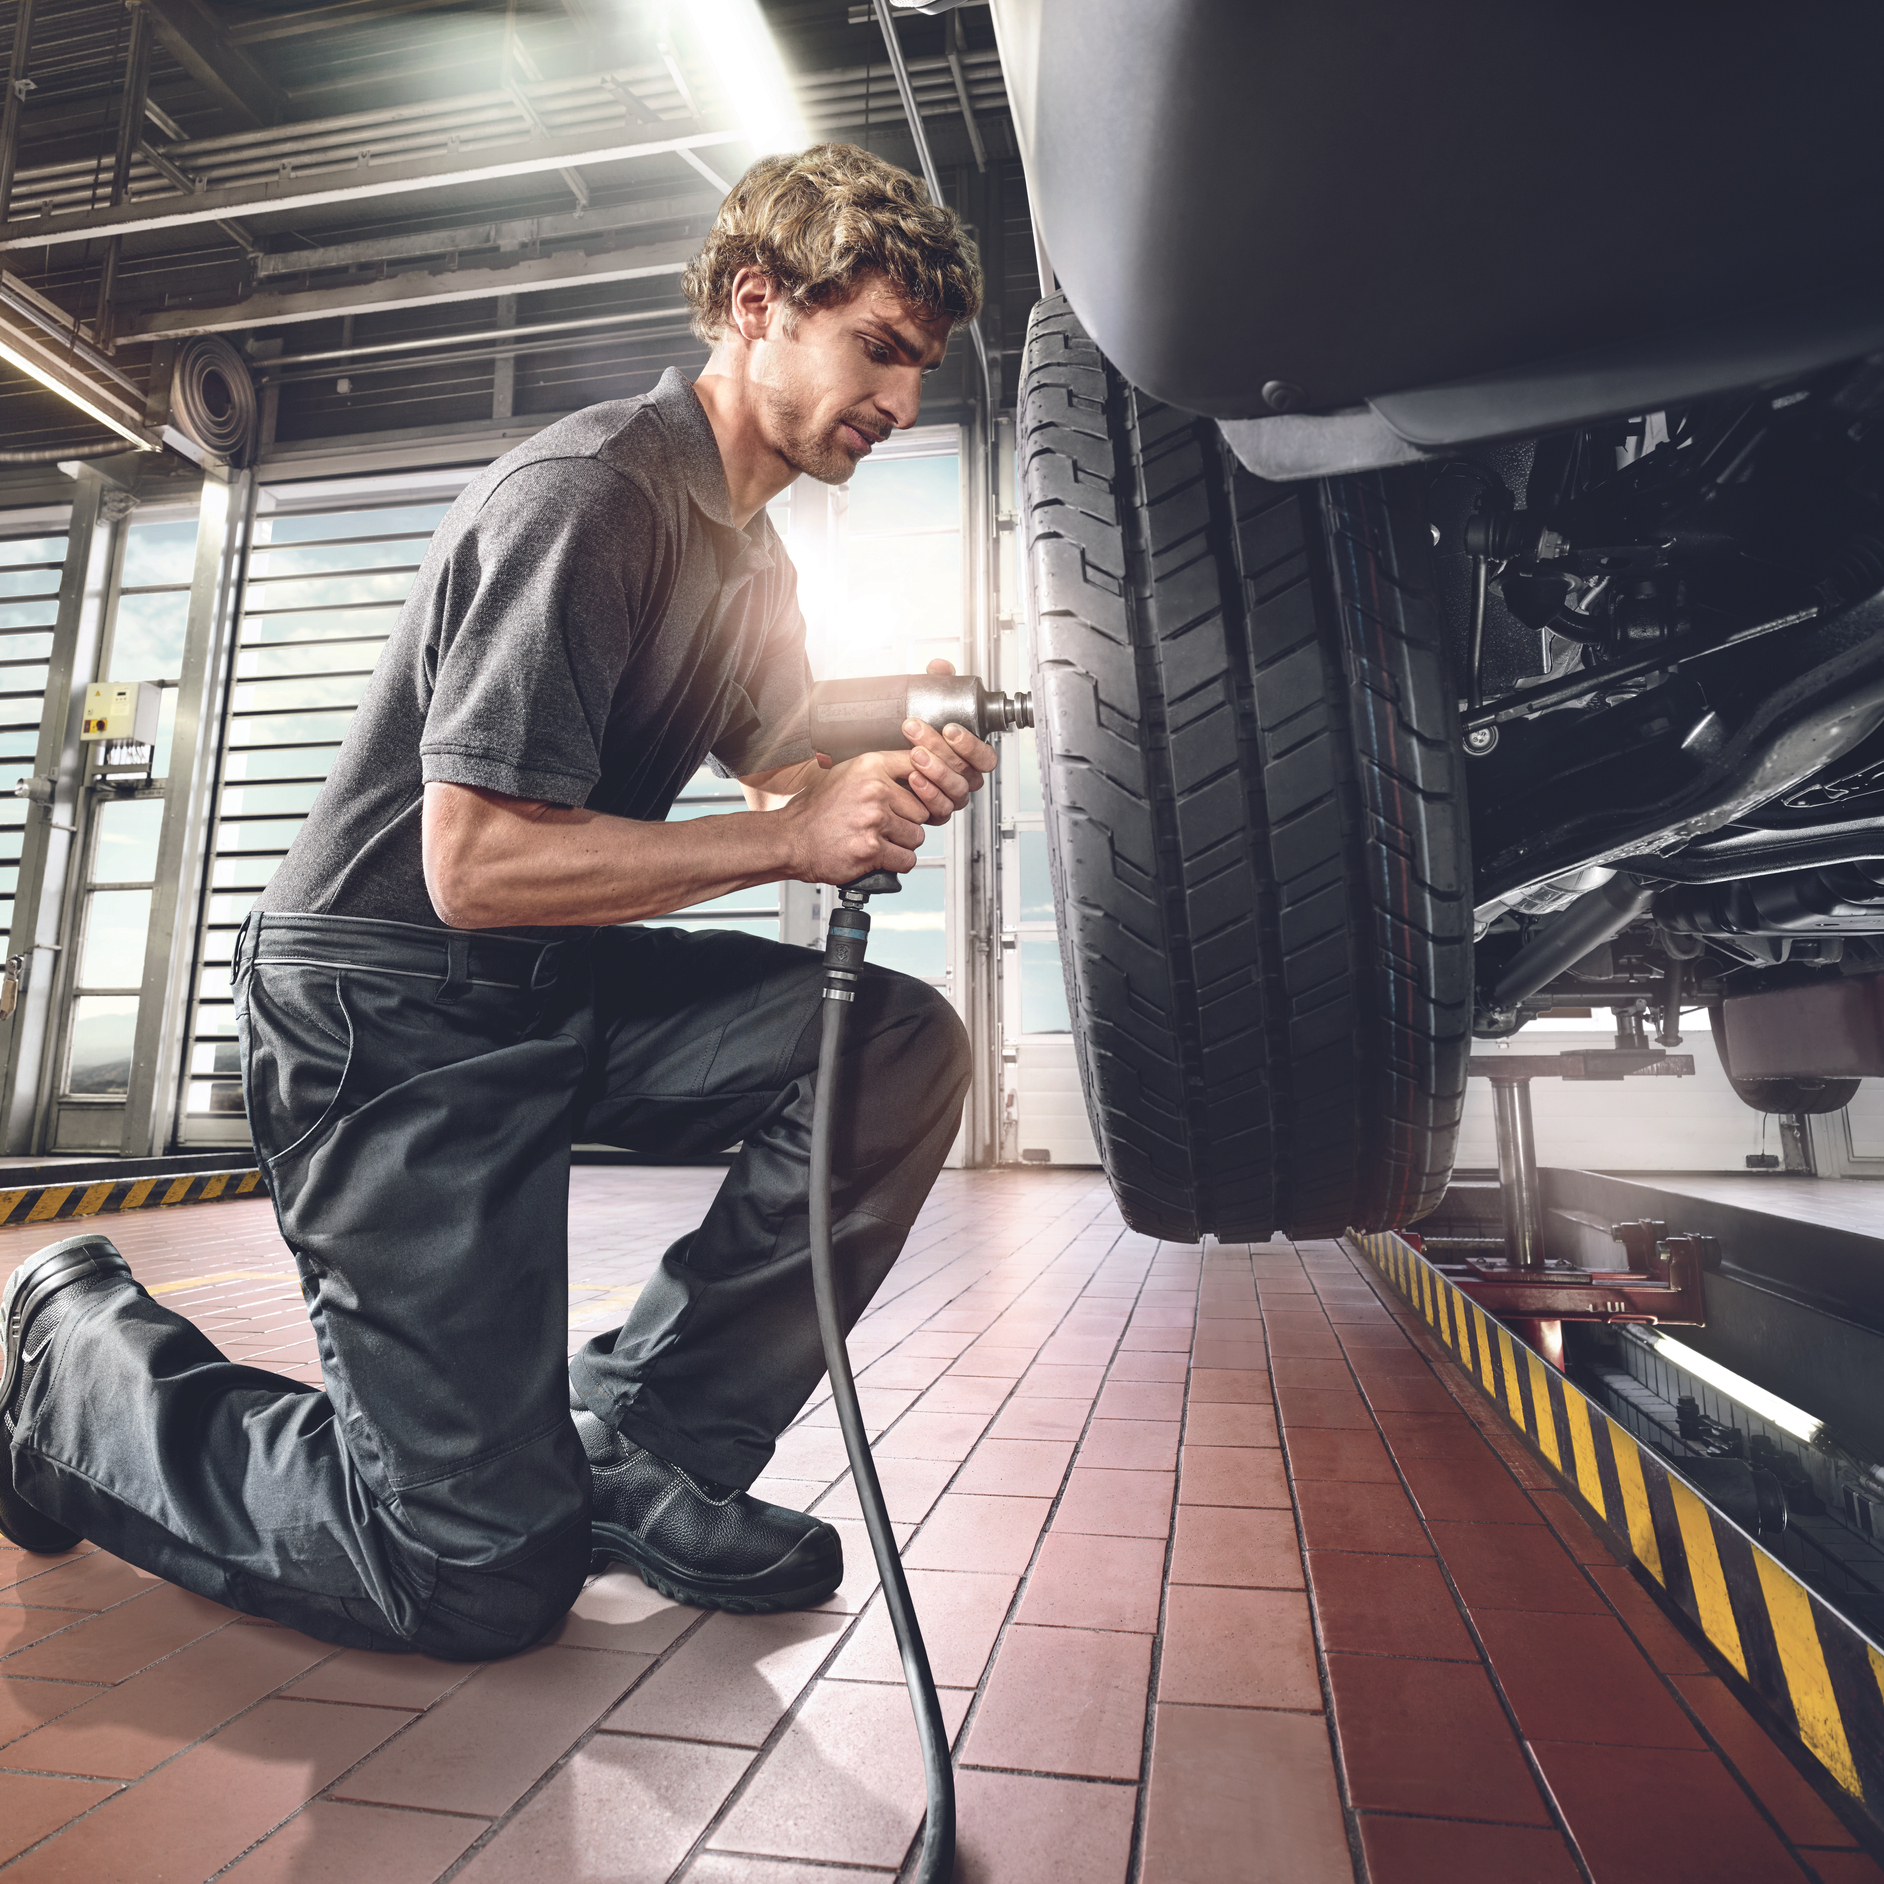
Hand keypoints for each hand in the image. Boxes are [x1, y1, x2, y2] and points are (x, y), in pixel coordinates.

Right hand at [777, 749, 929, 884]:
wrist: (791, 839)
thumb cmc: (816, 811)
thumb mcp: (846, 775)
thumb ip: (880, 771)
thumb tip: (916, 772)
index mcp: (870, 766)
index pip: (919, 768)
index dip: (923, 786)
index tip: (918, 795)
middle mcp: (874, 790)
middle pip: (922, 810)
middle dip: (909, 822)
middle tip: (888, 827)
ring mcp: (873, 820)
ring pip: (916, 836)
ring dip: (903, 844)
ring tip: (881, 841)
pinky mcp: (871, 849)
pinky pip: (906, 859)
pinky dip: (897, 863)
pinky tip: (880, 856)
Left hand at [899, 658, 997, 826]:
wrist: (883, 763)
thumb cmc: (914, 735)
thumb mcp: (927, 706)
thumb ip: (938, 686)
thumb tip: (939, 668)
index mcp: (971, 756)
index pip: (985, 756)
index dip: (971, 745)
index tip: (950, 729)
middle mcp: (964, 778)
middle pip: (965, 770)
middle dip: (941, 749)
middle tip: (917, 731)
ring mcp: (951, 797)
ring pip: (954, 790)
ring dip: (934, 770)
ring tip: (914, 753)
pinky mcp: (935, 812)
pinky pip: (938, 809)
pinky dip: (926, 793)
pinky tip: (912, 777)